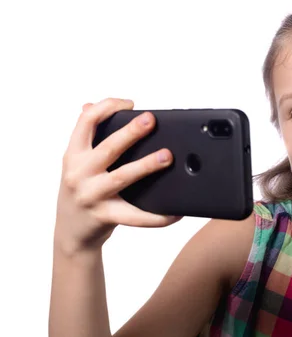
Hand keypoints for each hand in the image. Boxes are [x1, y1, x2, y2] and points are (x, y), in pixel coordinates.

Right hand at [55, 98, 181, 253]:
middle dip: (130, 132)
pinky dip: (156, 216)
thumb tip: (90, 105)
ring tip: (167, 156)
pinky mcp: (105, 217)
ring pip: (122, 177)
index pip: (86, 122)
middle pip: (108, 148)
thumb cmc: (80, 191)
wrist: (70, 233)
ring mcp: (91, 195)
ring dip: (146, 166)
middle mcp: (79, 173)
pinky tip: (175, 211)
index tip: (130, 103)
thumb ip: (86, 137)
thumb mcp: (77, 163)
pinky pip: (135, 216)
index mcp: (73, 154)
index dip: (107, 107)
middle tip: (151, 120)